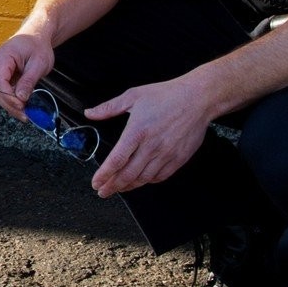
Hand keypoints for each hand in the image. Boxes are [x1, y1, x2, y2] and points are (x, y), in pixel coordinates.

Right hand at [0, 30, 53, 121]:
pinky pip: (3, 91)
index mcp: (3, 57)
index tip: (21, 105)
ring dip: (10, 105)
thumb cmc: (37, 46)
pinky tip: (22, 107)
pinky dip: (12, 100)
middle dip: (10, 104)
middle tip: (25, 115)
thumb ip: (28, 81)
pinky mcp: (1, 76)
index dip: (8, 96)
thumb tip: (21, 98)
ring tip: (25, 114)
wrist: (35, 36)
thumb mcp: (38, 63)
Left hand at [84, 74, 215, 196]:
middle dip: (112, 186)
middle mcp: (151, 146)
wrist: (198, 99)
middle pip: (128, 175)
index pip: (116, 160)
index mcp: (137, 132)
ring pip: (143, 179)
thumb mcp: (133, 96)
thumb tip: (90, 113)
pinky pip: (160, 177)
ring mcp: (166, 154)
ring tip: (118, 188)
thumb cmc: (167, 95)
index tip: (96, 182)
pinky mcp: (178, 159)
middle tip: (103, 191)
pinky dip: (147, 182)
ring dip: (128, 187)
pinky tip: (140, 181)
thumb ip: (109, 108)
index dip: (104, 175)